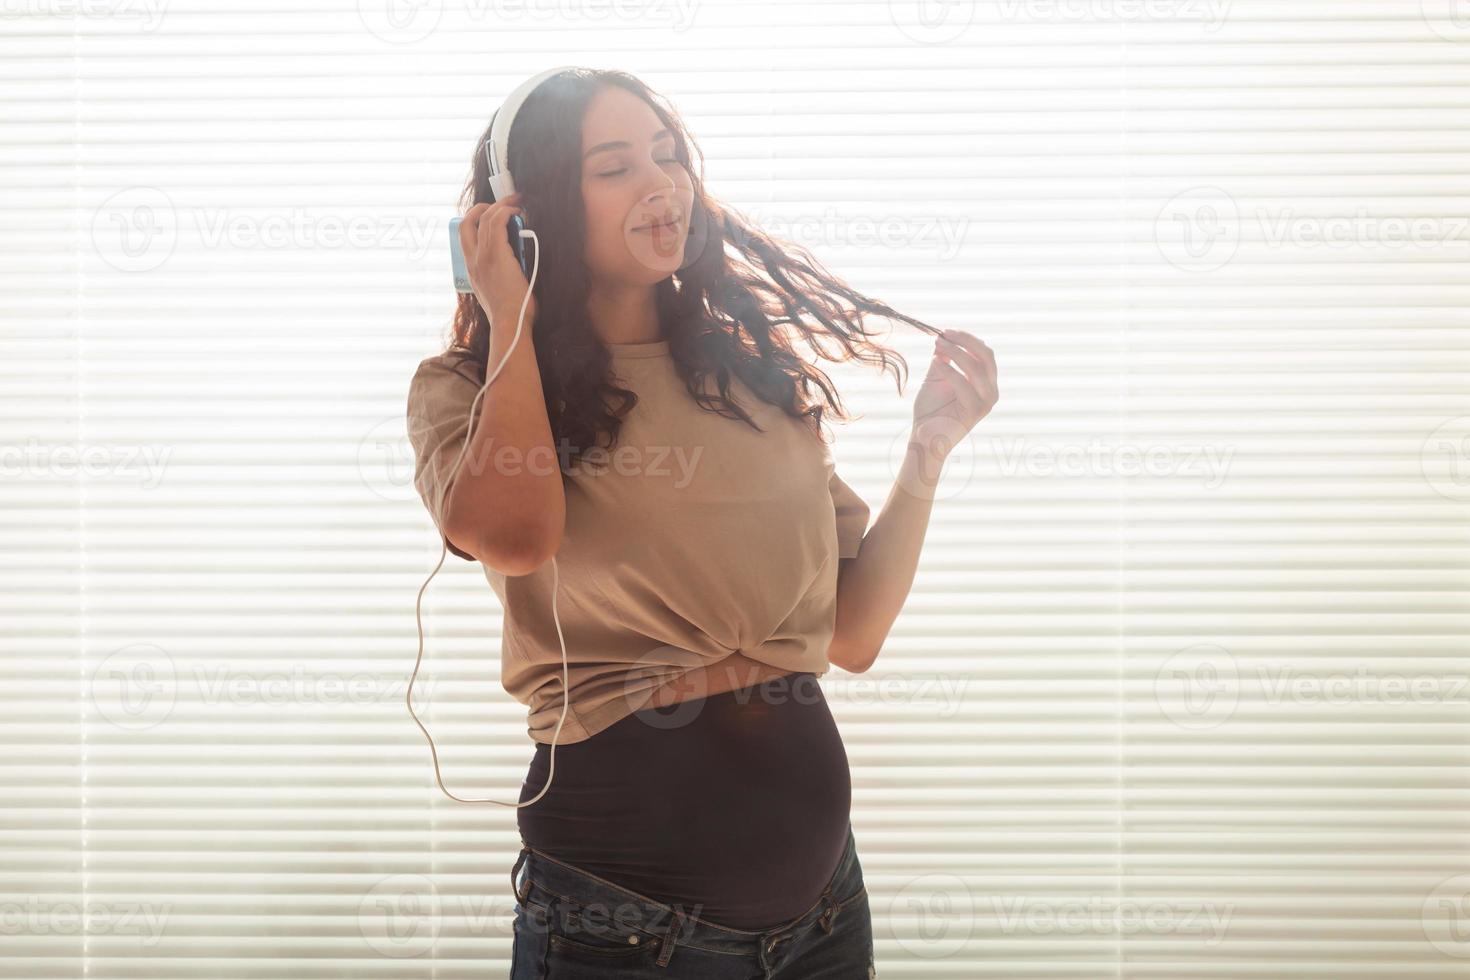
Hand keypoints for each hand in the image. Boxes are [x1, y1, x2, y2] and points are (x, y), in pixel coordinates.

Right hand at [459, 193, 537, 327]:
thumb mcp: (496, 293)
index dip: (473, 221)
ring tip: (516, 202)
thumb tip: (514, 264)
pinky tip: (517, 212)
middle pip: (467, 222)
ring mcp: (483, 256)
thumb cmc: (510, 314)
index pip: (463, 237)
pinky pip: (498, 222)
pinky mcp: (497, 254)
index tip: (488, 216)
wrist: (510, 323)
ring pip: (485, 218)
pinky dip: (508, 212)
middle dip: (482, 207)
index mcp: (470, 269)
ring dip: (501, 205)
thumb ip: (497, 276)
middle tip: (500, 204)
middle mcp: (472, 260)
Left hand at [910, 329, 997, 462]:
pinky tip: (935, 362)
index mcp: (985, 382)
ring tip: (937, 346)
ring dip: (956, 352)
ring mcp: (986, 402)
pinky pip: (964, 384)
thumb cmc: (931, 408)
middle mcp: (990, 391)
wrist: (924, 436)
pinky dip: (949, 370)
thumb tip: (942, 338)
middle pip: (986, 356)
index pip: (984, 353)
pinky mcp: (975, 411)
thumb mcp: (937, 377)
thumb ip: (943, 359)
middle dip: (966, 341)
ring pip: (977, 368)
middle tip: (944, 334)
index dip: (967, 339)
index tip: (946, 331)